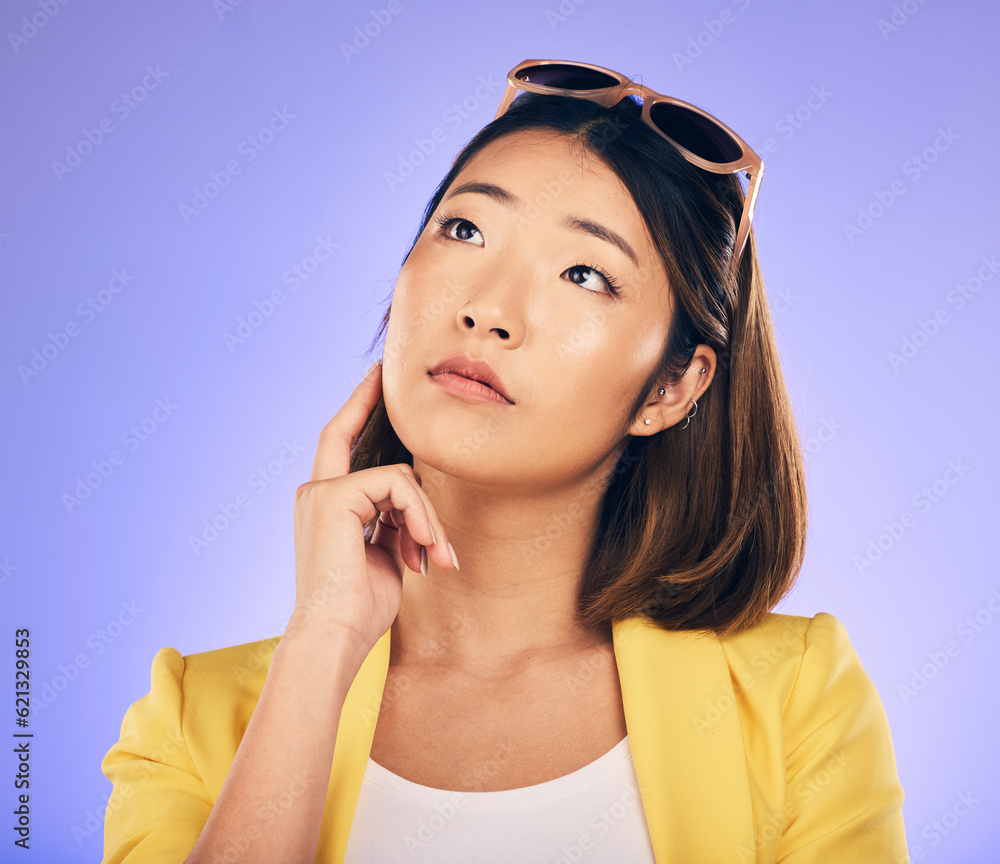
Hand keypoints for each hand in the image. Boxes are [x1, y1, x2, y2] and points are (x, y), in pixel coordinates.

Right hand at [284, 361, 457, 668]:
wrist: (335, 636)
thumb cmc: (360, 608)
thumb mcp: (384, 555)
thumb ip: (393, 521)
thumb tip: (416, 504)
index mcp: (323, 505)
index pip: (340, 441)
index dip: (359, 406)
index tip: (378, 376)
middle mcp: (315, 492)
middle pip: (374, 455)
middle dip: (394, 451)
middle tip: (415, 477)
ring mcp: (321, 492)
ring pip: (399, 477)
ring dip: (426, 521)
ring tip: (434, 561)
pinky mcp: (335, 497)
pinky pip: (398, 487)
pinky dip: (420, 519)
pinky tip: (423, 553)